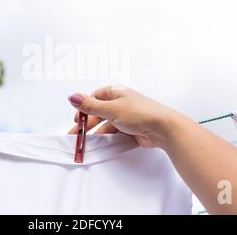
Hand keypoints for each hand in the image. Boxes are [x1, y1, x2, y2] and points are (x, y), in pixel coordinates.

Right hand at [67, 85, 182, 147]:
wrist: (164, 128)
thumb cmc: (141, 113)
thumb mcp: (111, 109)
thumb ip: (90, 106)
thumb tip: (73, 96)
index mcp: (116, 92)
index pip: (95, 97)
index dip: (84, 107)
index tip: (77, 119)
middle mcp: (122, 102)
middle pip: (99, 112)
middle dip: (88, 123)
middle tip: (77, 134)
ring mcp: (127, 116)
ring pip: (107, 124)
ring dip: (97, 132)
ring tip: (87, 142)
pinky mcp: (133, 128)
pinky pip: (116, 133)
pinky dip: (108, 138)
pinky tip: (102, 144)